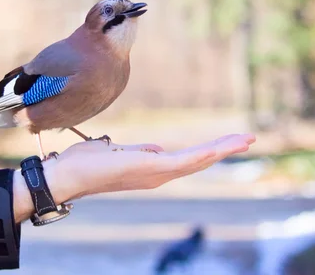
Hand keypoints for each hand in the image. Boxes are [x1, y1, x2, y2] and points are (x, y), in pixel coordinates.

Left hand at [13, 133, 254, 221]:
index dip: (211, 151)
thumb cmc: (87, 163)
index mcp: (153, 170)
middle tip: (249, 139)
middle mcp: (158, 175)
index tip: (230, 141)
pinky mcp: (148, 169)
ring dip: (221, 149)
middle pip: (199, 161)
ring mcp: (155, 174)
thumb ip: (141, 153)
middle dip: (225, 149)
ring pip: (196, 161)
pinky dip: (202, 155)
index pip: (189, 160)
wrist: (66, 175)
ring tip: (244, 139)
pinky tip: (217, 147)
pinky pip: (181, 161)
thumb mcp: (118, 153)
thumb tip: (158, 149)